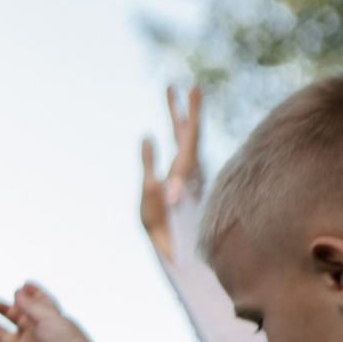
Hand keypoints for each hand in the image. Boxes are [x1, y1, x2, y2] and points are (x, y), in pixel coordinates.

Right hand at [0, 283, 95, 341]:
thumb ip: (30, 305)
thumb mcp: (49, 317)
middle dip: (2, 308)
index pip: (36, 304)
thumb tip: (16, 291)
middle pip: (13, 317)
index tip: (21, 286)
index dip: (29, 295)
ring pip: (0, 333)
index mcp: (46, 320)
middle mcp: (33, 333)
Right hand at [140, 86, 203, 260]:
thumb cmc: (165, 231)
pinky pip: (180, 154)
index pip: (191, 133)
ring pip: (184, 142)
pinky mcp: (181, 183)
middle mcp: (189, 170)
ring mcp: (187, 176)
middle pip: (187, 132)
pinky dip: (176, 139)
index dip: (192, 110)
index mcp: (184, 171)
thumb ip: (149, 167)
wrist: (180, 255)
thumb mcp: (150, 199)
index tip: (194, 87)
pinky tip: (172, 136)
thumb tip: (148, 137)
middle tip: (172, 85)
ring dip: (177, 121)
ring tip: (171, 105)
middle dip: (180, 108)